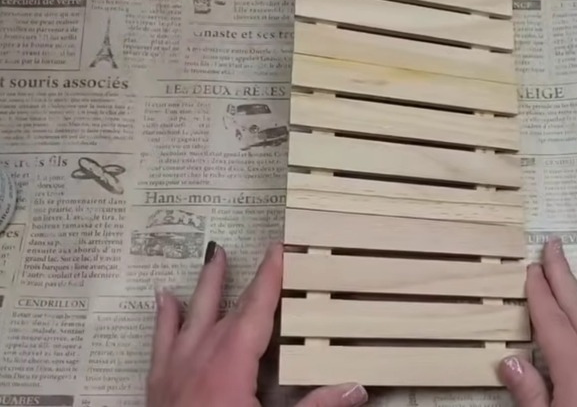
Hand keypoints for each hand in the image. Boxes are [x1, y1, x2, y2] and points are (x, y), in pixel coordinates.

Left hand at [146, 242, 368, 406]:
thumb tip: (356, 389)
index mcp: (231, 364)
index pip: (256, 310)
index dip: (269, 278)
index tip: (278, 249)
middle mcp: (201, 357)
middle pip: (228, 308)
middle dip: (245, 278)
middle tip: (260, 250)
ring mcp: (175, 368)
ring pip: (193, 314)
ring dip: (206, 285)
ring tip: (213, 257)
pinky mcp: (158, 383)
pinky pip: (161, 340)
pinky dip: (164, 317)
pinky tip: (164, 298)